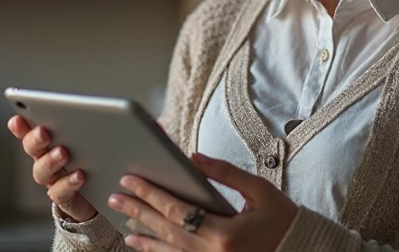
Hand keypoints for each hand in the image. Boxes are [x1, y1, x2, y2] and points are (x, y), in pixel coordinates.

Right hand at [7, 115, 96, 222]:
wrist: (104, 195)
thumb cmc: (96, 160)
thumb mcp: (93, 140)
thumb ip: (87, 126)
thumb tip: (94, 109)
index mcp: (51, 142)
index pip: (31, 131)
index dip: (21, 126)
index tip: (18, 118)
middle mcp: (47, 160)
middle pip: (33, 149)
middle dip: (35, 140)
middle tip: (43, 132)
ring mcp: (53, 180)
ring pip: (42, 171)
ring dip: (50, 161)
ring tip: (63, 153)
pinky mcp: (65, 197)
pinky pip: (59, 192)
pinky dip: (67, 183)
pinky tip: (79, 175)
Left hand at [106, 153, 296, 250]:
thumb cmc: (283, 220)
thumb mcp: (260, 191)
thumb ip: (225, 173)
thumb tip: (193, 157)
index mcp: (225, 234)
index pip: (177, 210)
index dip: (150, 194)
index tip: (130, 179)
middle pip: (166, 230)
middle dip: (138, 212)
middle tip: (115, 197)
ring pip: (170, 251)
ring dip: (145, 238)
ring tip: (124, 225)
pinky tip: (147, 246)